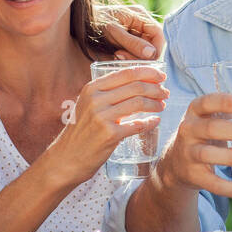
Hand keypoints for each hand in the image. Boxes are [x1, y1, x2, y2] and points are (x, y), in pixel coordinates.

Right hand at [49, 64, 167, 184]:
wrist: (66, 158)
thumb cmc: (81, 132)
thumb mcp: (88, 105)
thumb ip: (107, 93)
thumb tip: (138, 82)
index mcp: (92, 88)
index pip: (126, 73)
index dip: (148, 72)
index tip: (161, 76)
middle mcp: (96, 99)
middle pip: (136, 86)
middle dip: (156, 88)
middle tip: (165, 93)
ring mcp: (102, 117)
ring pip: (139, 102)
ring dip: (155, 103)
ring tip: (162, 105)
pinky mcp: (109, 135)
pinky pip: (137, 124)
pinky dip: (150, 122)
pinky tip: (155, 121)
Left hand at [98, 4, 163, 60]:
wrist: (79, 24)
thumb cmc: (94, 22)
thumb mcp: (112, 31)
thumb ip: (132, 42)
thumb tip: (151, 54)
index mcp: (140, 17)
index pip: (158, 35)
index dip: (155, 49)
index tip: (144, 59)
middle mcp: (141, 26)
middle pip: (153, 47)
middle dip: (140, 56)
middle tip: (120, 56)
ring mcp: (135, 36)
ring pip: (144, 54)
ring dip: (132, 59)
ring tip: (115, 56)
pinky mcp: (128, 45)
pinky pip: (134, 56)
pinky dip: (127, 59)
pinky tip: (115, 57)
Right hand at [153, 93, 231, 197]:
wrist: (176, 163)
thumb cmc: (207, 134)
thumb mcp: (220, 120)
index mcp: (196, 112)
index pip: (206, 102)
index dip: (224, 102)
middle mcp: (188, 130)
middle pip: (210, 128)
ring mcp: (188, 153)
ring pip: (208, 155)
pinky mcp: (192, 175)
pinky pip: (211, 183)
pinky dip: (231, 188)